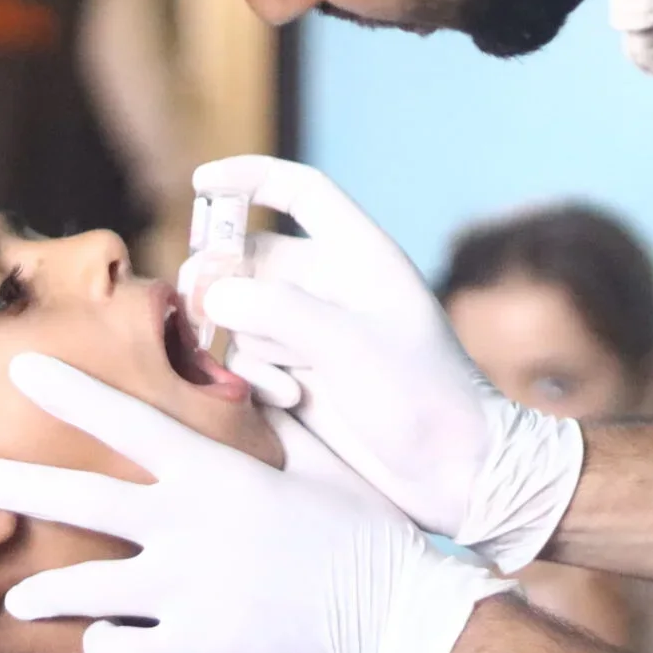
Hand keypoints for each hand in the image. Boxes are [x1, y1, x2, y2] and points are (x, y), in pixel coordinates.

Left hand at [0, 354, 514, 652]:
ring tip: (19, 598)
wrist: (396, 615)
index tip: (21, 370)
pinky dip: (109, 646)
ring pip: (83, 589)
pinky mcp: (194, 647)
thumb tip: (253, 384)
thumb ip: (274, 426)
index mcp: (217, 474)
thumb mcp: (322, 463)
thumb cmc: (366, 531)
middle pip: (79, 499)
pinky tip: (108, 644)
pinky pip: (120, 649)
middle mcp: (188, 526)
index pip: (127, 422)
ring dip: (44, 593)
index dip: (71, 394)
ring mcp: (186, 590)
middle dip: (16, 483)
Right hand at [183, 155, 583, 572]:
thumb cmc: (422, 398)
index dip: (251, 178)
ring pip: (244, 312)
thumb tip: (215, 294)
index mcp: (362, 258)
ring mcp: (317, 335)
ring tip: (286, 375)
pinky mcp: (304, 379)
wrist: (455, 474)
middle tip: (198, 304)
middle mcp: (336, 289)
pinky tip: (288, 400)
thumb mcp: (351, 344)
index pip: (302, 193)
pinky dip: (256, 376)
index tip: (200, 183)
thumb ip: (279, 311)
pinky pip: (252, 360)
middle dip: (223, 276)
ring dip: (245, 337)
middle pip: (254, 256)